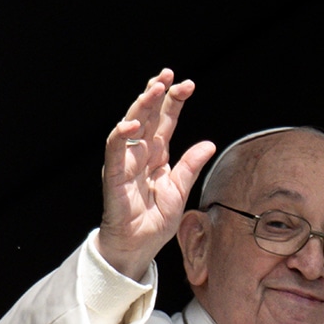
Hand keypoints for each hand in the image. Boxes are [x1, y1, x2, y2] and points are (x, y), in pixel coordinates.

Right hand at [98, 69, 215, 280]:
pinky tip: (133, 122)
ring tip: (155, 88)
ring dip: (142, 105)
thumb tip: (209, 144)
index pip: (165, 121)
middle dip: (157, 93)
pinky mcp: (115, 175)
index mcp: (157, 155)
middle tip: (169, 76)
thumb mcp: (180, 191)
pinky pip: (115, 150)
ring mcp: (126, 162)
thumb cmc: (154, 222)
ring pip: (131, 124)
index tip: (187, 85)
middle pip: (148, 115)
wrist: (137, 247)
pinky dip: (121, 134)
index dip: (174, 102)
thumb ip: (190, 166)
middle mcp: (140, 153)